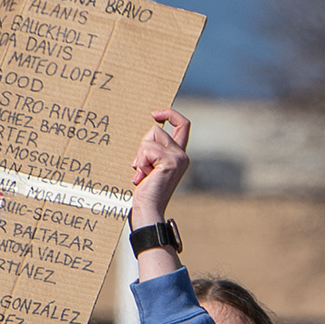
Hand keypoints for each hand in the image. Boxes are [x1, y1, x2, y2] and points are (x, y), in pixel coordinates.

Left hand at [128, 110, 191, 230]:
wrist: (148, 209)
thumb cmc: (146, 191)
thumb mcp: (150, 165)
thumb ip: (152, 151)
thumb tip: (147, 135)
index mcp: (179, 155)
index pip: (183, 125)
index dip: (170, 114)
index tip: (155, 114)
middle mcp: (182, 155)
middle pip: (157, 130)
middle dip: (143, 145)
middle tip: (141, 167)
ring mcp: (178, 158)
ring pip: (150, 138)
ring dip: (141, 156)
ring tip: (143, 174)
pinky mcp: (171, 161)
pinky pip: (148, 149)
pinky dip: (141, 162)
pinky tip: (144, 176)